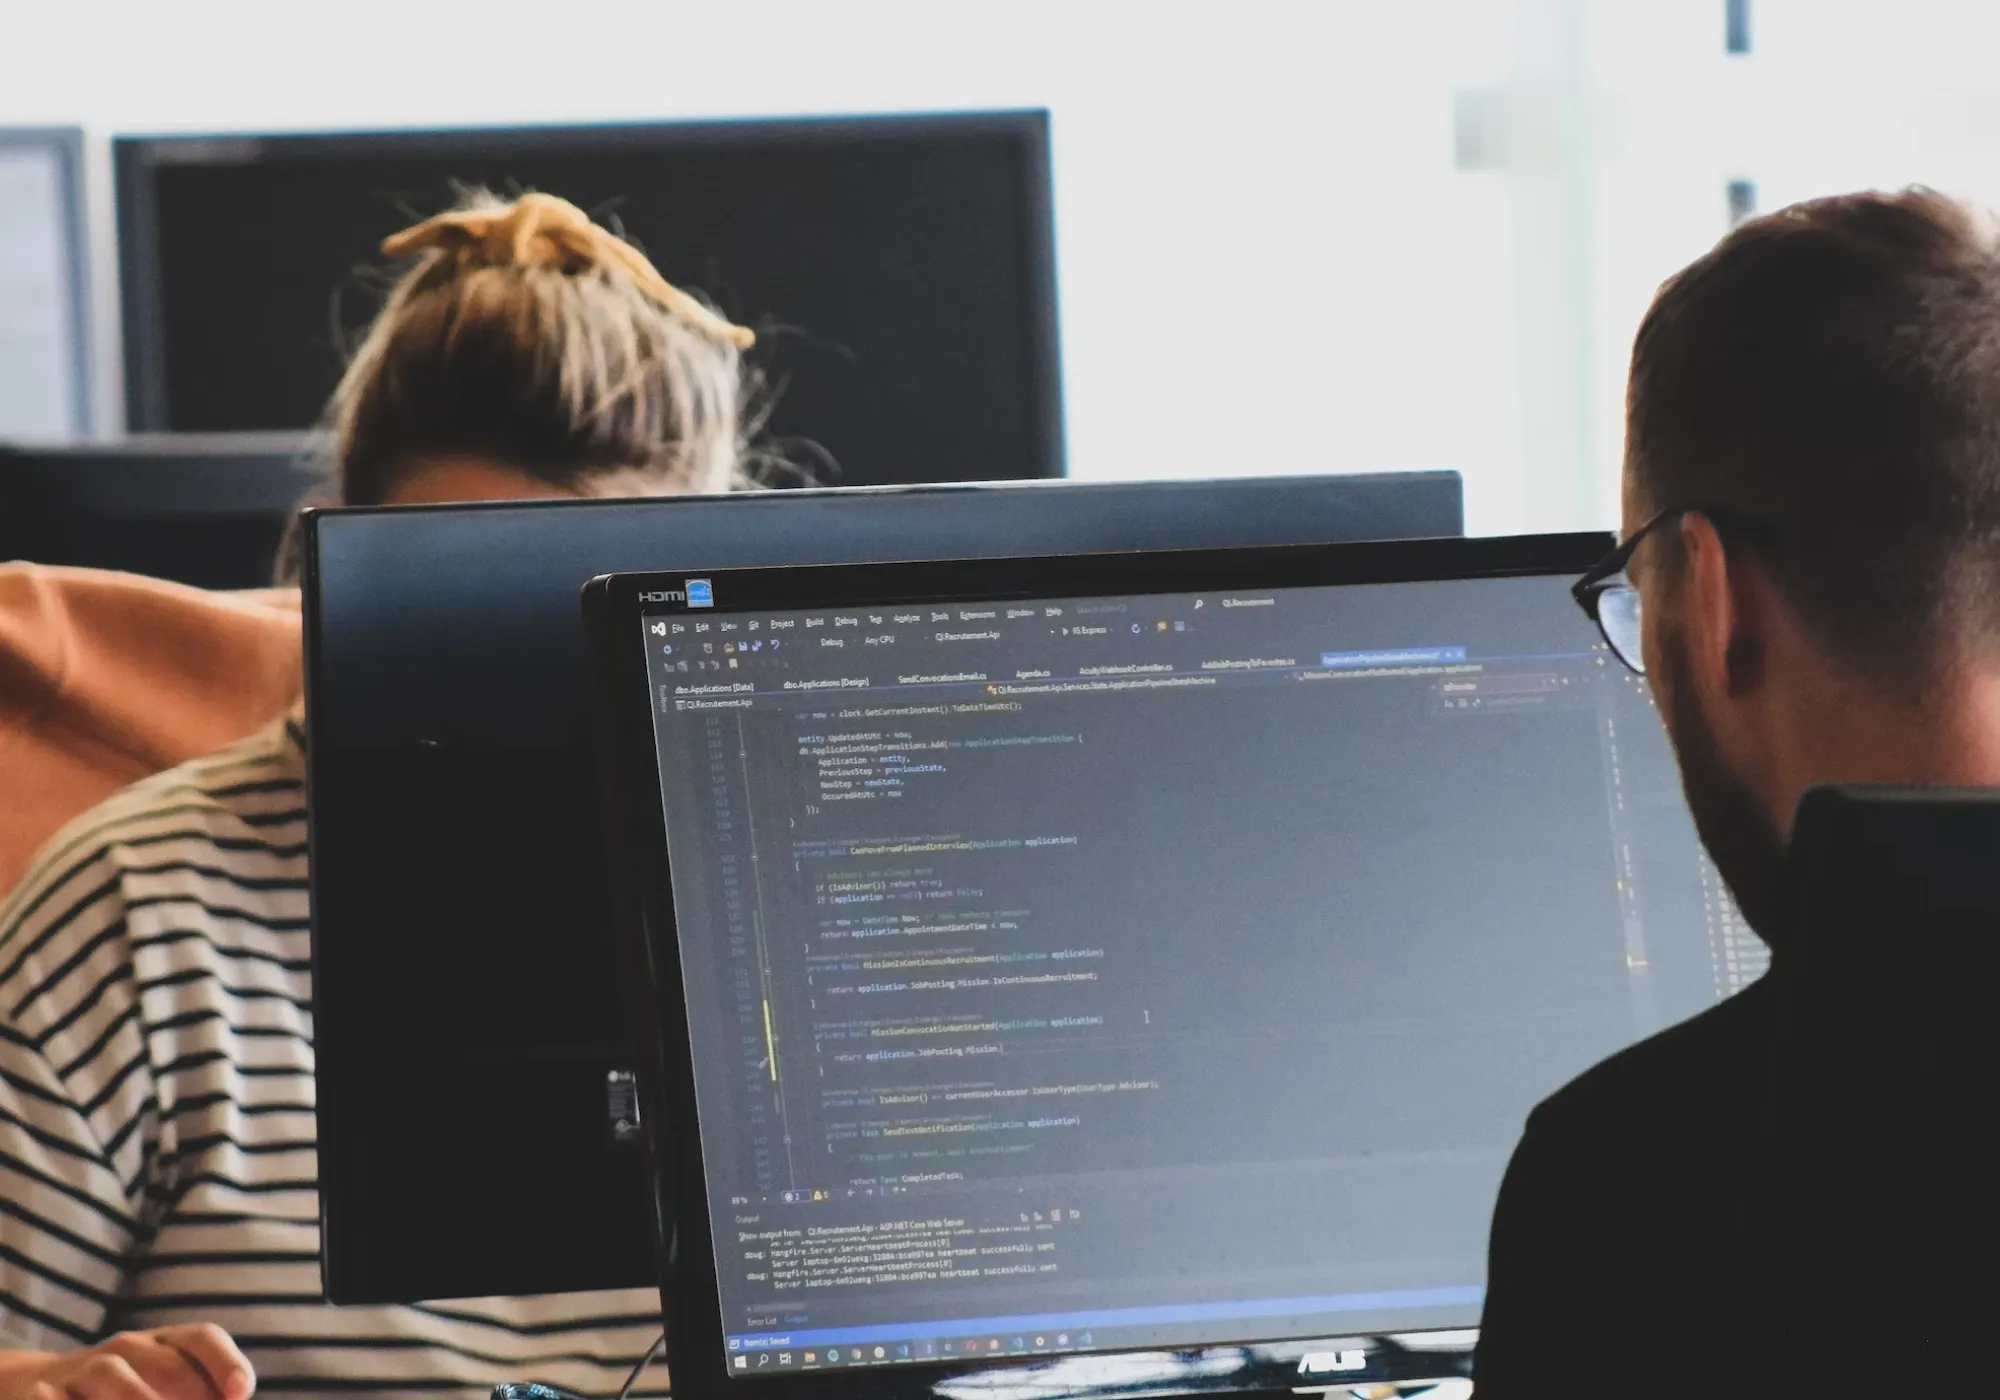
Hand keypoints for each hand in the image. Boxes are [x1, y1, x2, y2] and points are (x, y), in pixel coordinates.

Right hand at [0, 1327, 254, 1399]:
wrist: (34, 1386)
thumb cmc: (120, 1393)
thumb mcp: (160, 1389)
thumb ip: (198, 1395)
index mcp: (163, 1344)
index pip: (202, 1339)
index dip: (226, 1363)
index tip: (240, 1393)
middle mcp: (126, 1349)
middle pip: (167, 1364)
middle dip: (190, 1395)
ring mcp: (84, 1369)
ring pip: (113, 1374)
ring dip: (138, 1399)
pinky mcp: (42, 1392)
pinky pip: (55, 1398)